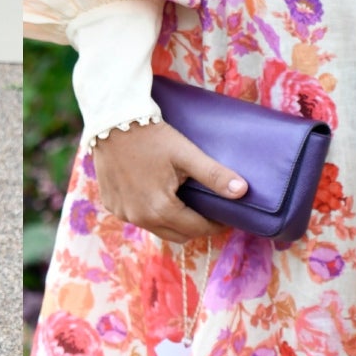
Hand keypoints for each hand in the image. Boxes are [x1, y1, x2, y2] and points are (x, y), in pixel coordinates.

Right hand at [91, 120, 247, 244]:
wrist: (111, 120)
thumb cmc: (151, 136)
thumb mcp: (185, 153)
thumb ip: (214, 175)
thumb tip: (243, 191)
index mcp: (161, 209)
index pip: (198, 228)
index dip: (216, 224)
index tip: (225, 215)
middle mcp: (139, 217)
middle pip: (178, 235)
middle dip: (196, 226)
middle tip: (207, 210)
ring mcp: (122, 213)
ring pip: (157, 228)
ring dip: (172, 221)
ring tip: (182, 201)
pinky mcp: (111, 204)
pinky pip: (137, 217)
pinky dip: (149, 212)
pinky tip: (154, 194)